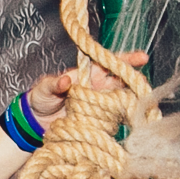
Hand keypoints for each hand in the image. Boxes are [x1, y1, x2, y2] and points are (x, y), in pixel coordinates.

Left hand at [26, 50, 147, 122]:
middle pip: (121, 81)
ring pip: (120, 99)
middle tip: (143, 84)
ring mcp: (98, 104)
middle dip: (134, 81)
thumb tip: (65, 80)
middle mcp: (97, 87)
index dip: (126, 59)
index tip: (142, 57)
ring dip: (131, 100)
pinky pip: (113, 117)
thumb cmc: (41, 98)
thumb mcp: (45, 88)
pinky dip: (122, 117)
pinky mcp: (97, 119)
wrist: (36, 121)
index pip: (109, 62)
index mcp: (87, 74)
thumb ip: (54, 83)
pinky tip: (131, 118)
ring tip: (140, 103)